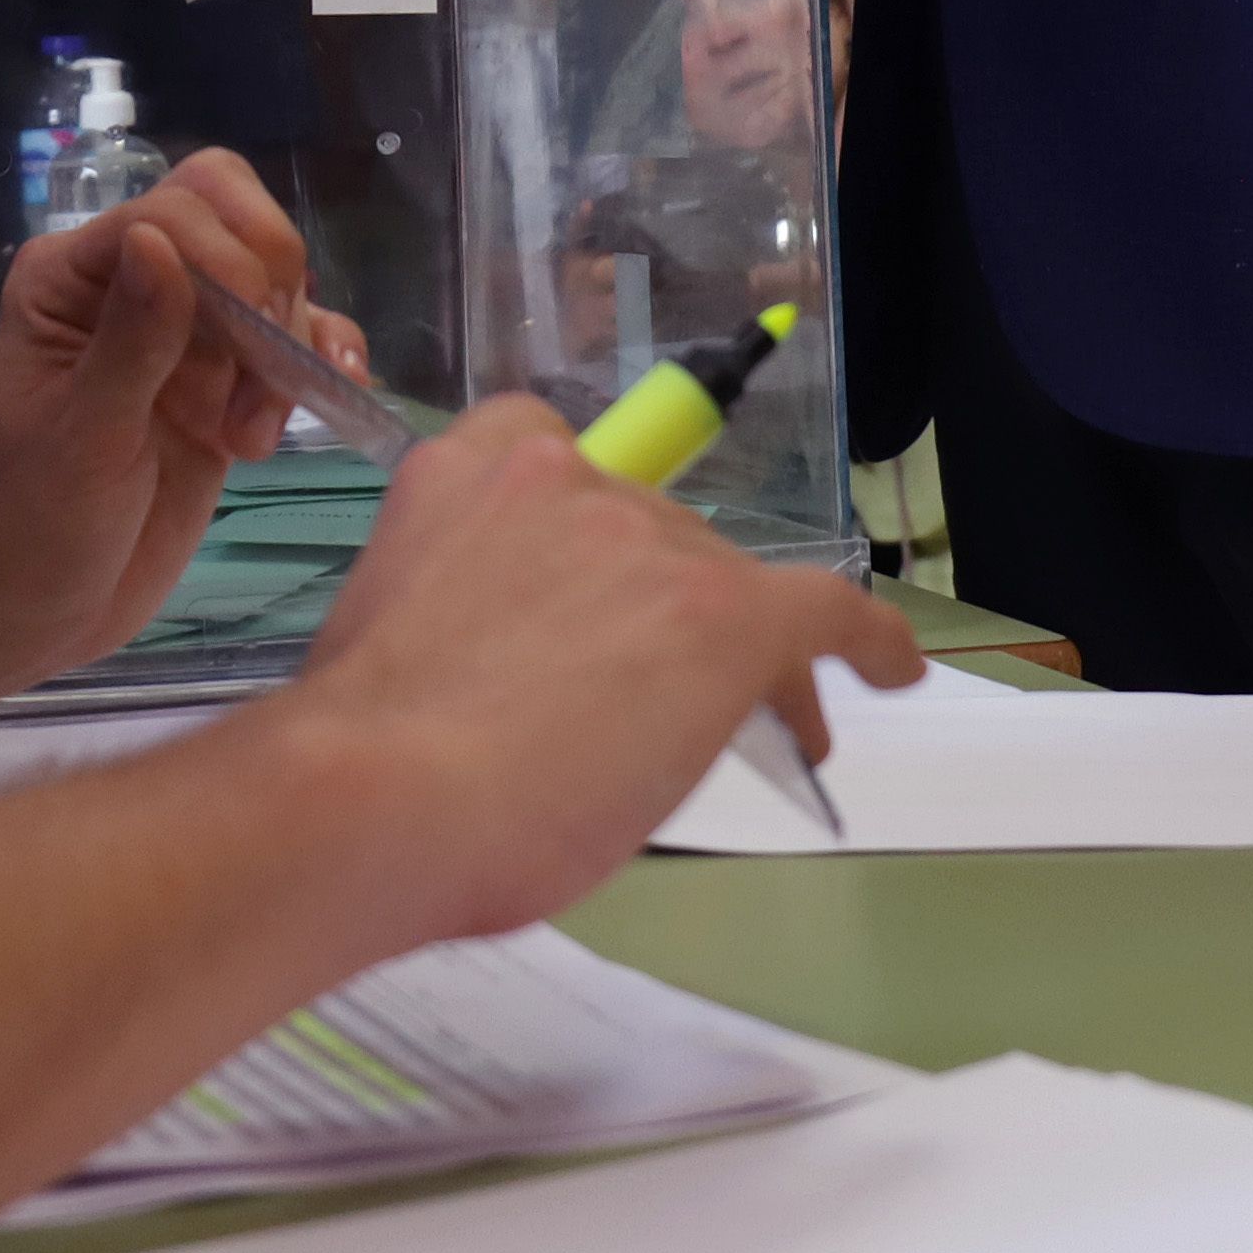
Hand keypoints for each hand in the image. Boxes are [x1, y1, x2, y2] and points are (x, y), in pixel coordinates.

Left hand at [0, 151, 314, 687]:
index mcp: (69, 278)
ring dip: (288, 347)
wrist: (35, 609)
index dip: (225, 261)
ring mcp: (183, 336)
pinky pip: (294, 338)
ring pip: (272, 279)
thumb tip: (161, 239)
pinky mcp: (226, 385)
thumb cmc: (33, 524)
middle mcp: (129, 287)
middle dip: (267, 288)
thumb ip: (130, 342)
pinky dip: (324, 356)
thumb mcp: (82, 439)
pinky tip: (333, 396)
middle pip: (232, 218)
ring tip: (251, 439)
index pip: (172, 213)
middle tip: (261, 373)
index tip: (247, 347)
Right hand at [273, 402, 922, 949]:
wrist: (377, 795)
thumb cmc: (361, 751)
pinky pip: (826, 610)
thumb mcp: (397, 633)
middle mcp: (565, 481)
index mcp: (466, 478)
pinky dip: (867, 642)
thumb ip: (468, 616)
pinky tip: (890, 671)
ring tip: (756, 732)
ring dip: (733, 653)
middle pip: (654, 536)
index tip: (605, 583)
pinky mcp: (722, 613)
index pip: (551, 456)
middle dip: (665, 612)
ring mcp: (647, 541)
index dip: (590, 527)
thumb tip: (507, 680)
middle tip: (671, 702)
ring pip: (724, 586)